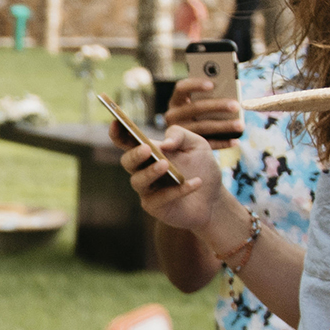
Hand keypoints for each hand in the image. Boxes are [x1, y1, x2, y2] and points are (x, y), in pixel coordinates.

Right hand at [120, 125, 234, 236]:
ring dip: (150, 172)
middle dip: (134, 155)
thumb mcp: (197, 145)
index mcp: (149, 152)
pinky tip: (196, 182)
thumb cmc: (201, 168)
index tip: (115, 122)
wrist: (214, 197)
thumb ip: (181, 135)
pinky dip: (178, 190)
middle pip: (127, 161)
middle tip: (147, 148)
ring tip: (165, 165)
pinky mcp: (155, 206)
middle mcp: (143, 170)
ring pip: (138, 181)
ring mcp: (147, 189)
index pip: (127, 142)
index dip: (118, 133)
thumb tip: (164, 143)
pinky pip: (161, 198)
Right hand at [163, 77, 244, 147]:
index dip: (195, 85)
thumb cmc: (199, 113)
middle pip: (195, 108)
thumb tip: (236, 85)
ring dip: (223, 126)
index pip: (181, 88)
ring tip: (240, 125)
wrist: (184, 140)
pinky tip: (236, 140)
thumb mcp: (198, 102)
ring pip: (202, 127)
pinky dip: (222, 142)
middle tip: (236, 105)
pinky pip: (206, 143)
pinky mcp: (186, 146)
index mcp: (176, 100)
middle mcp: (173, 115)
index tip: (212, 84)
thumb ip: (212, 93)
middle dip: (217, 106)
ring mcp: (178, 131)